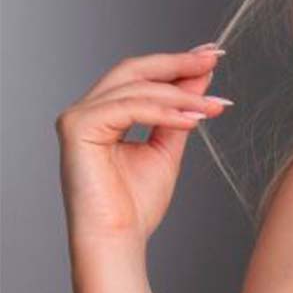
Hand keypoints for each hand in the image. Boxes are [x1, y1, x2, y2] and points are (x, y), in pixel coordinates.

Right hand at [56, 45, 231, 245]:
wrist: (118, 239)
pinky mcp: (78, 127)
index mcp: (104, 113)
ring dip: (181, 94)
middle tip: (214, 57)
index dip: (176, 62)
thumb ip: (180, 112)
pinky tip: (192, 120)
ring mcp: (78, 117)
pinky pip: (129, 107)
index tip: (211, 53)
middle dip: (178, 62)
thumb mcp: (167, 148)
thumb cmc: (137, 203)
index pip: (141, 76)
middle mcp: (87, 110)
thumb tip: (201, 76)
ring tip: (214, 107)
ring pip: (136, 88)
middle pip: (134, 70)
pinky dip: (164, 111)